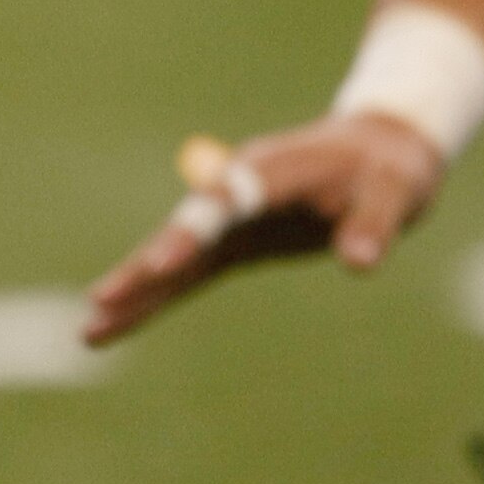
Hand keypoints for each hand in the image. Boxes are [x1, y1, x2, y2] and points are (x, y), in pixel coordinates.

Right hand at [81, 115, 446, 348]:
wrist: (378, 150)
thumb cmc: (387, 168)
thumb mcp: (395, 191)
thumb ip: (375, 223)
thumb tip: (359, 263)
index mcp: (270, 170)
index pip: (224, 203)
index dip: (191, 231)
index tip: (162, 261)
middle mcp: (235, 190)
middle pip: (181, 233)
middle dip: (141, 269)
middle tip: (100, 302)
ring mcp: (229, 219)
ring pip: (173, 259)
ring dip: (134, 292)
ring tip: (88, 334)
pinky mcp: (233, 242)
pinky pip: (188, 275)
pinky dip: (155, 298)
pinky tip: (118, 326)